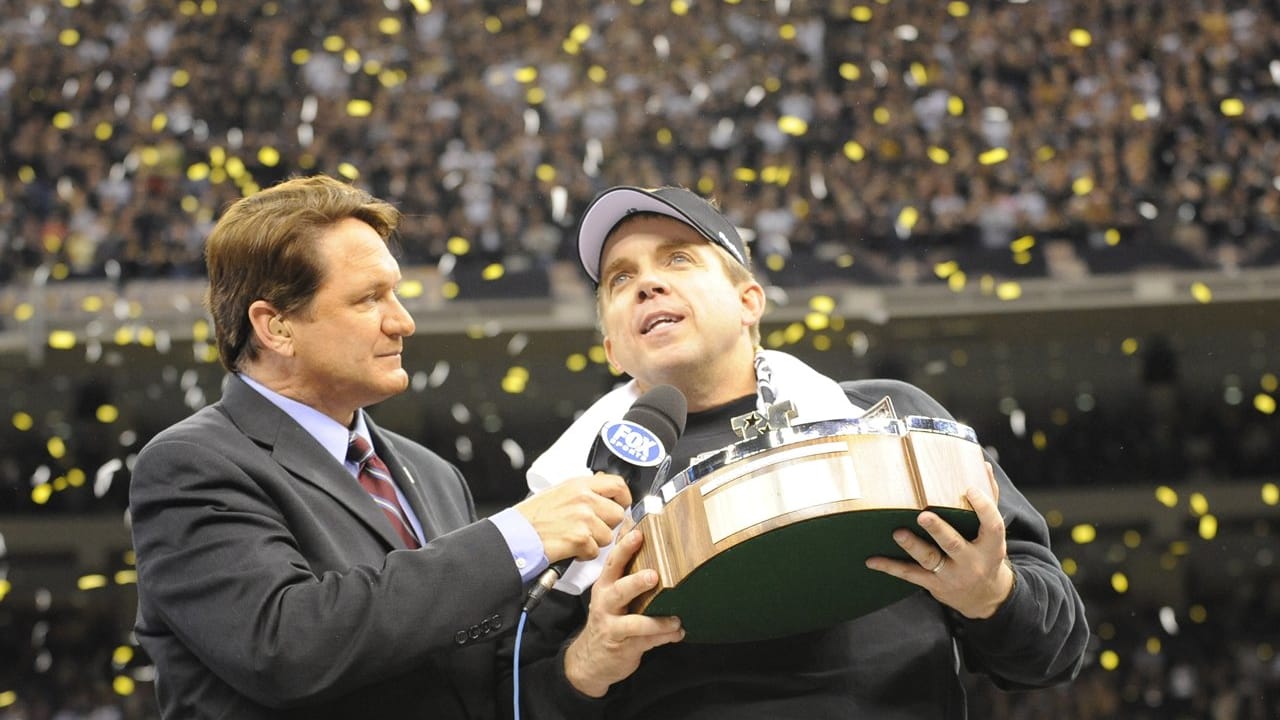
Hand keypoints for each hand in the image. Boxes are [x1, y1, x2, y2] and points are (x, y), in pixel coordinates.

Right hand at [515, 474, 631, 563]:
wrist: (518, 534)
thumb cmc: (533, 516)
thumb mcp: (559, 492)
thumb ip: (584, 491)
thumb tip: (604, 492)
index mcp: (580, 485)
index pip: (617, 485)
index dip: (624, 497)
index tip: (622, 504)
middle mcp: (584, 499)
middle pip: (617, 514)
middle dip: (607, 525)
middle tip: (590, 528)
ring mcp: (583, 519)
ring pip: (608, 536)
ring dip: (594, 541)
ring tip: (575, 537)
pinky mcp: (580, 539)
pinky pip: (595, 551)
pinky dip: (584, 554)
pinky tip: (570, 547)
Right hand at [563, 528, 683, 696]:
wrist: (589, 660)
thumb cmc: (607, 619)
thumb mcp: (609, 594)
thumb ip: (623, 570)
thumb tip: (635, 532)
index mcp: (605, 586)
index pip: (613, 564)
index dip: (624, 548)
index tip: (638, 534)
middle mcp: (606, 605)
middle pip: (619, 590)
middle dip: (636, 582)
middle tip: (654, 576)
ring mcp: (613, 627)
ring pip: (634, 622)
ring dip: (657, 621)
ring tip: (675, 619)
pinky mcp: (624, 647)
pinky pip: (647, 641)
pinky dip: (665, 636)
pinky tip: (678, 632)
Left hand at [865, 471, 1014, 619]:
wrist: (984, 596)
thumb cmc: (985, 554)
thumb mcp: (993, 533)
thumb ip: (989, 500)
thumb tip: (982, 466)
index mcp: (990, 546)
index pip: (992, 525)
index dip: (983, 507)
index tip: (970, 489)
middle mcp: (971, 562)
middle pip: (953, 544)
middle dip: (938, 530)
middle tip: (923, 516)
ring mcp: (951, 575)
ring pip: (929, 559)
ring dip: (912, 546)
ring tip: (897, 533)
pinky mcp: (934, 584)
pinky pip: (910, 575)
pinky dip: (890, 567)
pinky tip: (872, 560)